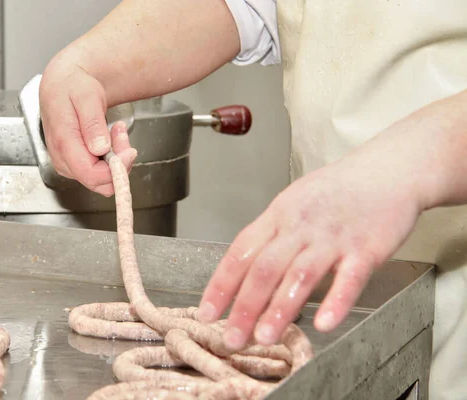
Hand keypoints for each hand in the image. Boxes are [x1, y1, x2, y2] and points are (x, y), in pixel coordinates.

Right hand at [39, 60, 136, 196]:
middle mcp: (63, 160)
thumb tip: (100, 149)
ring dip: (117, 158)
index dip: (115, 169)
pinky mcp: (75, 165)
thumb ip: (92, 124)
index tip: (129, 151)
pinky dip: (111, 158)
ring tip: (117, 129)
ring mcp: (68, 165)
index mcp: (63, 143)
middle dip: (119, 163)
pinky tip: (110, 136)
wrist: (61, 86)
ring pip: (102, 180)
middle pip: (99, 181)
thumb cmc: (72, 87)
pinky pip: (100, 173)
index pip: (91, 174)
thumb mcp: (86, 96)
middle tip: (122, 133)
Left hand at [196, 138, 425, 350]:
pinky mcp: (367, 248)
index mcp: (278, 216)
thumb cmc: (338, 191)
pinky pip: (349, 278)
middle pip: (265, 268)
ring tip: (265, 337)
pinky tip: (324, 323)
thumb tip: (244, 273)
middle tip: (232, 338)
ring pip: (300, 275)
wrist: (387, 169)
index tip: (207, 312)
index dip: (221, 284)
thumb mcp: (293, 203)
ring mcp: (332, 238)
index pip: (241, 251)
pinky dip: (336, 301)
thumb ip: (271, 237)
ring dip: (280, 308)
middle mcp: (300, 227)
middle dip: (244, 306)